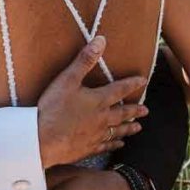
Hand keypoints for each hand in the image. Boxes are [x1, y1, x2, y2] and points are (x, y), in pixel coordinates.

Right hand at [37, 36, 148, 167]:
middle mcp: (102, 118)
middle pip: (122, 113)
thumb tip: (101, 41)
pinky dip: (114, 144)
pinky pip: (106, 146)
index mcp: (98, 100)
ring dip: (128, 128)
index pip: (120, 89)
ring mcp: (96, 135)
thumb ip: (84, 60)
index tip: (143, 81)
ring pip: (117, 131)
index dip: (132, 84)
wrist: (44, 139)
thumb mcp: (67, 79)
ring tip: (138, 127)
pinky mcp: (88, 148)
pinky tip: (119, 145)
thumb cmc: (54, 108)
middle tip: (146, 111)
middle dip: (134, 110)